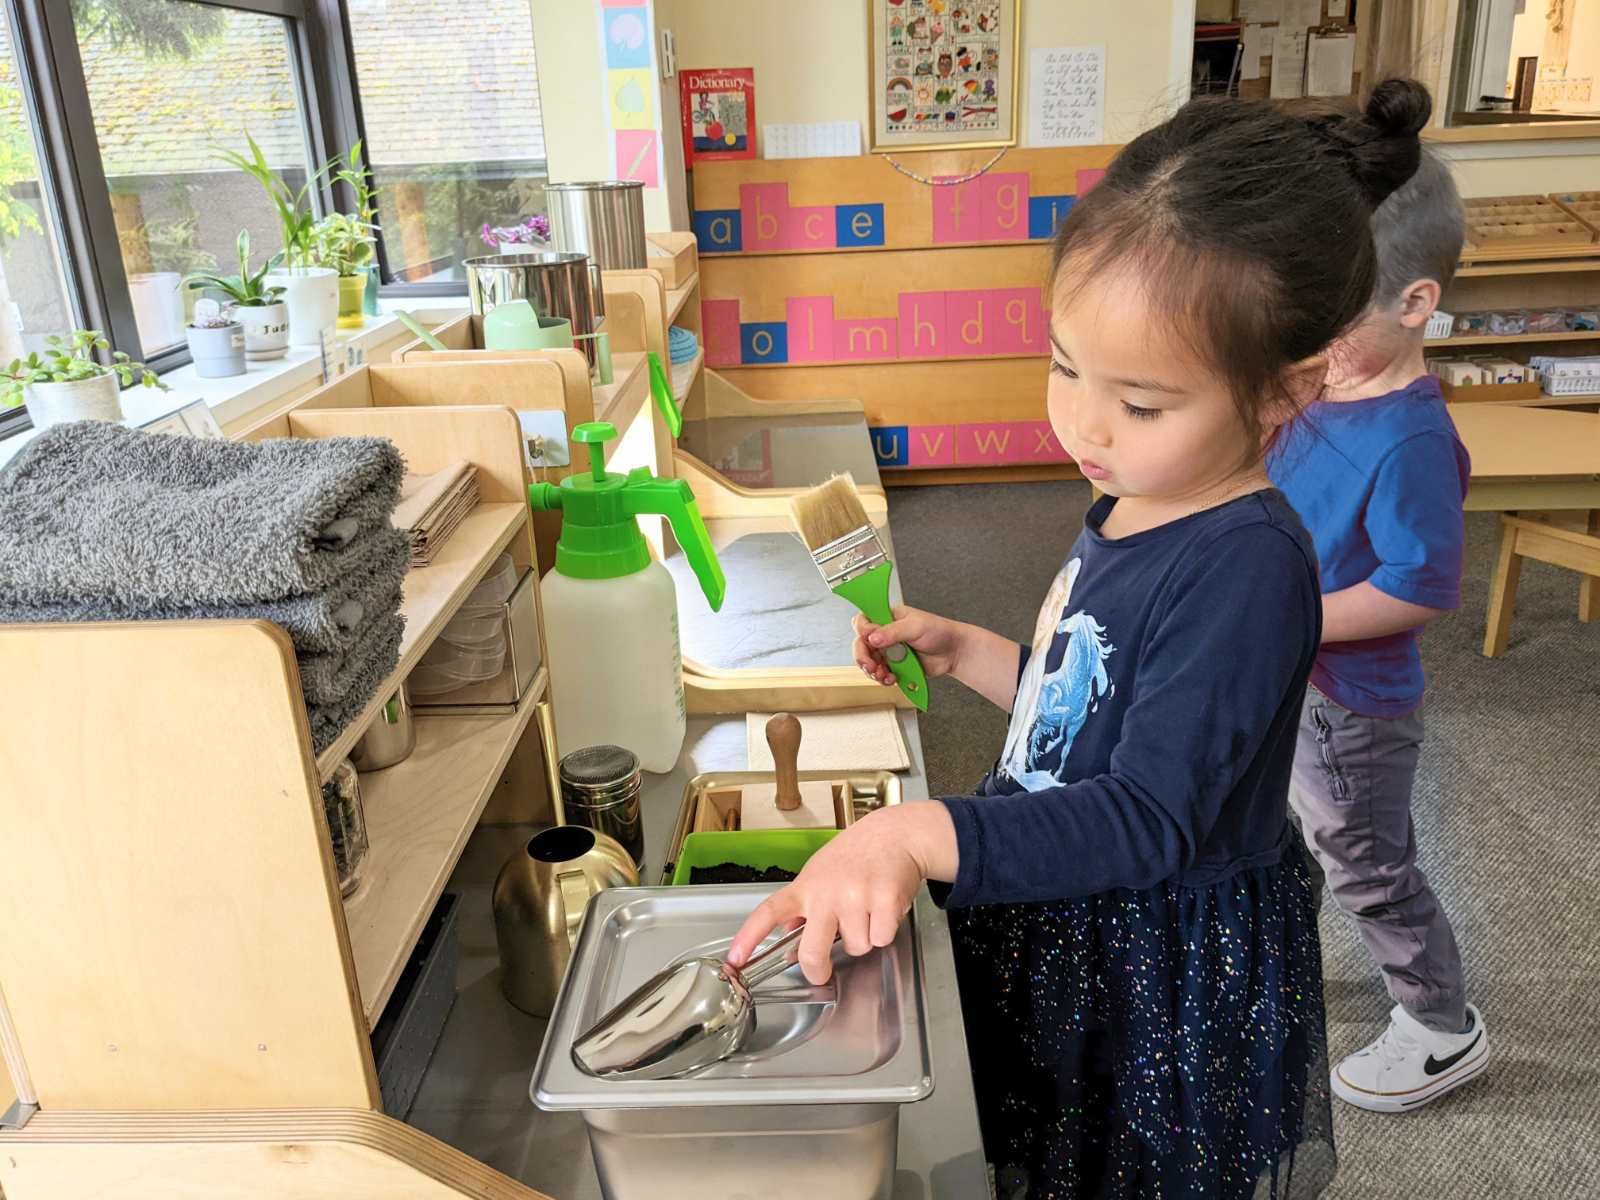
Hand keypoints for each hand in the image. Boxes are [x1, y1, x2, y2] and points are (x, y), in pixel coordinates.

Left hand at [727, 803, 957, 983]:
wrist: (894, 834)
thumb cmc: (855, 855)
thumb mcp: (819, 873)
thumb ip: (802, 905)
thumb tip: (787, 934)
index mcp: (805, 887)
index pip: (769, 913)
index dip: (748, 938)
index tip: (735, 959)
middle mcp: (826, 892)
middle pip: (811, 953)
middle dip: (817, 970)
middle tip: (823, 970)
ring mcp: (856, 896)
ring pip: (856, 947)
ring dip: (864, 937)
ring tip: (867, 909)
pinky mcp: (885, 901)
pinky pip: (881, 939)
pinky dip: (886, 930)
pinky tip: (884, 907)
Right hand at [852, 606, 964, 688]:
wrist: (953, 652)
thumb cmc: (938, 631)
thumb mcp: (915, 626)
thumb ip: (893, 632)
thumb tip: (873, 638)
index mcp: (887, 617)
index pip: (863, 621)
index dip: (862, 631)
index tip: (870, 639)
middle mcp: (884, 634)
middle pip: (861, 644)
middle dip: (862, 657)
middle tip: (870, 665)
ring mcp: (888, 651)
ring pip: (868, 662)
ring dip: (872, 671)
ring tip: (883, 675)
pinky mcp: (894, 666)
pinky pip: (880, 674)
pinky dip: (883, 678)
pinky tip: (891, 678)